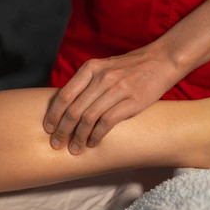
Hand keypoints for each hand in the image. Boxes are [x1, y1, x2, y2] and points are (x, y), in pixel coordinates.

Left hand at [44, 48, 179, 154]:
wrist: (161, 60)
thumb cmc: (128, 68)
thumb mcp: (102, 68)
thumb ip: (85, 83)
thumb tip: (66, 107)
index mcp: (90, 68)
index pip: (64, 94)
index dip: (53, 114)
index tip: (48, 128)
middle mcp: (101, 78)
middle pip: (73, 109)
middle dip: (62, 130)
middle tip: (56, 143)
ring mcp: (117, 89)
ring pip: (88, 118)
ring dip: (78, 137)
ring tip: (74, 148)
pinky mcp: (132, 101)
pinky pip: (106, 122)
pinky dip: (96, 136)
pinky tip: (92, 143)